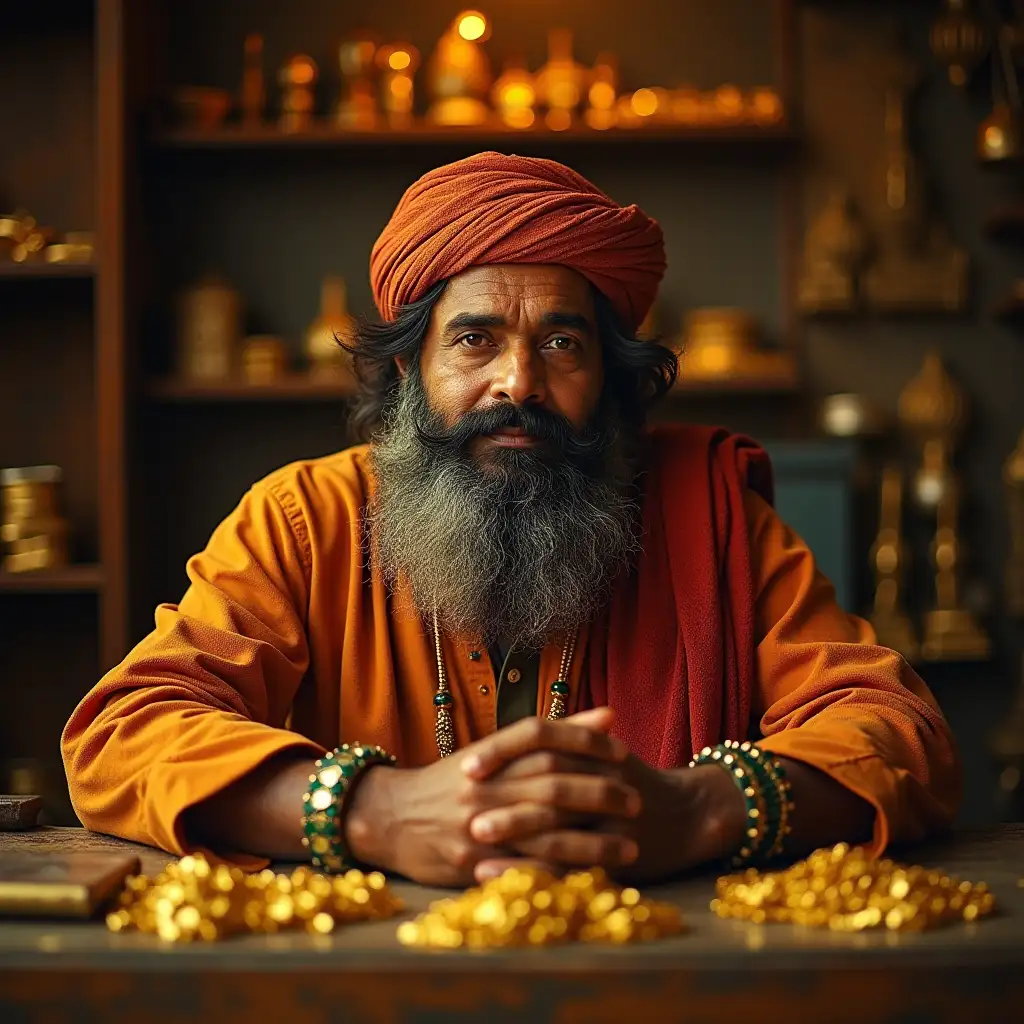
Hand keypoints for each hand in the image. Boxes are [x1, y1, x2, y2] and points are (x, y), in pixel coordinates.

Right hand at [344, 708, 639, 886]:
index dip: (585, 741)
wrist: (390, 817)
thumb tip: (610, 715)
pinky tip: (592, 880)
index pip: (542, 737)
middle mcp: (485, 786)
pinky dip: (560, 874)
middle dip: (598, 792)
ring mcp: (478, 826)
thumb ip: (554, 734)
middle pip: (549, 782)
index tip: (623, 753)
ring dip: (592, 841)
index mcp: (490, 753)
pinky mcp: (473, 864)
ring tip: (630, 847)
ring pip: (543, 830)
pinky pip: (523, 870)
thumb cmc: (451, 782)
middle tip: (637, 801)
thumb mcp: (496, 751)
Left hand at [468, 749, 747, 884]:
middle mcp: (603, 777)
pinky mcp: (617, 854)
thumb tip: (516, 728)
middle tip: (463, 808)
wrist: (690, 814)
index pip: (541, 736)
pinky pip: (570, 864)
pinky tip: (500, 875)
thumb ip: (565, 738)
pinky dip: (532, 869)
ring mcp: (611, 818)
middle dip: (503, 796)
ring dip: (515, 833)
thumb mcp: (604, 752)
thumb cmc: (633, 782)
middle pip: (547, 782)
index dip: (502, 750)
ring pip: (558, 825)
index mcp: (594, 747)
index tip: (466, 765)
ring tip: (473, 842)